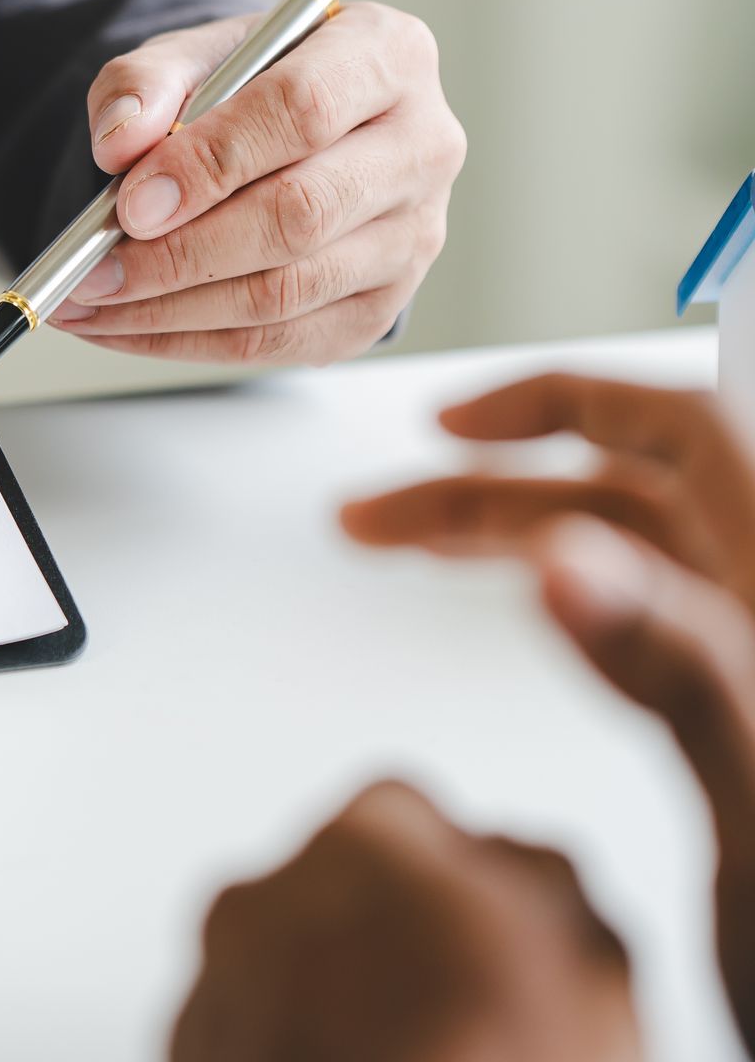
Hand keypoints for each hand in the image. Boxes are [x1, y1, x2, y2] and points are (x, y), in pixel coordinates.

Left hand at [51, 1, 464, 365]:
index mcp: (388, 55)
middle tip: (97, 269)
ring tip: (92, 302)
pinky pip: (281, 341)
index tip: (131, 202)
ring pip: (289, 292)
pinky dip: (190, 342)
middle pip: (302, 214)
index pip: (304, 111)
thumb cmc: (253, 85)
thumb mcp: (194, 55)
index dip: (211, 163)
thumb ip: (145, 83)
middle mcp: (422, 146)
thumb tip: (119, 144)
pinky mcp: (383, 304)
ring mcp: (412, 235)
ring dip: (173, 310)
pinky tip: (127, 325)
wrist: (297, 127)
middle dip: (183, 252)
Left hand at [170, 780, 650, 1061]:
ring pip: (274, 998)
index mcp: (356, 845)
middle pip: (326, 906)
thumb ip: (541, 880)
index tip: (497, 948)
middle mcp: (254, 911)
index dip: (465, 890)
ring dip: (325, 1036)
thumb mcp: (589, 958)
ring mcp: (206, 1016)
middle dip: (378, 955)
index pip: (410, 821)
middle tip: (458, 1040)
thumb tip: (512, 870)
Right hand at [344, 374, 754, 1056]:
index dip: (565, 401)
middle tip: (380, 515)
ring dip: (515, 545)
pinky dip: (575, 609)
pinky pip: (652, 631)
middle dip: (495, 486)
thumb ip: (676, 660)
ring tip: (402, 554)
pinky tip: (542, 628)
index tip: (455, 422)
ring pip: (630, 563)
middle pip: (630, 495)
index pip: (682, 430)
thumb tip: (563, 557)